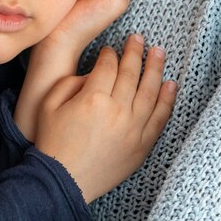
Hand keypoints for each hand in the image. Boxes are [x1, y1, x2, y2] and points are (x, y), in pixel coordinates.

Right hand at [35, 36, 176, 203]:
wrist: (63, 182)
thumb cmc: (53, 142)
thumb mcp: (50, 104)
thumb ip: (71, 82)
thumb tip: (93, 74)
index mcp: (93, 99)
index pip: (108, 66)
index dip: (109, 53)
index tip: (110, 48)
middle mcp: (117, 111)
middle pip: (131, 73)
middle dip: (135, 52)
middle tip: (138, 38)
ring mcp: (133, 129)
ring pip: (151, 92)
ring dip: (156, 68)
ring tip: (159, 52)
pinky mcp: (142, 146)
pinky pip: (160, 118)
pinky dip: (167, 100)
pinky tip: (171, 84)